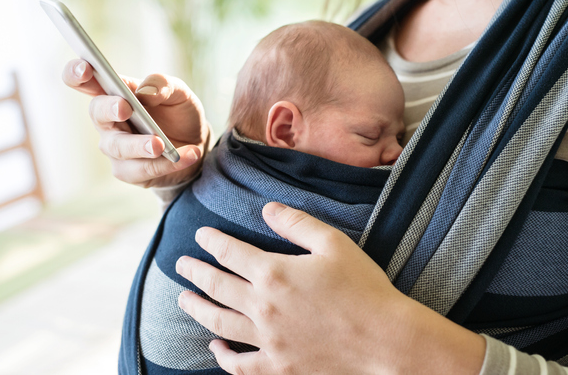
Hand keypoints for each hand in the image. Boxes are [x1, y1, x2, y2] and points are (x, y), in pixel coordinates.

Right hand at [62, 59, 208, 187]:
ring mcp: (115, 147)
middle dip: (110, 110)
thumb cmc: (178, 113)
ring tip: (161, 144)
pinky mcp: (128, 171)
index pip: (85, 81)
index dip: (77, 73)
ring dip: (140, 145)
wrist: (195, 144)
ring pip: (119, 147)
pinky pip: (142, 170)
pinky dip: (167, 164)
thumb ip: (164, 85)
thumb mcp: (179, 93)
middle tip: (125, 108)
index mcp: (115, 93)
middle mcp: (108, 120)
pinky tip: (189, 155)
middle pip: (97, 113)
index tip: (85, 69)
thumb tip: (147, 92)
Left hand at [175, 203, 485, 374]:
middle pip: (217, 286)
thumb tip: (267, 209)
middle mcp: (263, 307)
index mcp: (274, 273)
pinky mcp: (279, 367)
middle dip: (195, 272)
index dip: (212, 242)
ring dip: (197, 309)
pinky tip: (214, 347)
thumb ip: (296, 223)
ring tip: (184, 299)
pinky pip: (241, 365)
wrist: (386, 340)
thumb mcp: (333, 243)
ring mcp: (268, 341)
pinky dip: (223, 357)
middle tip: (181, 264)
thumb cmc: (364, 288)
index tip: (200, 235)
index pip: (230, 252)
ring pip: (219, 323)